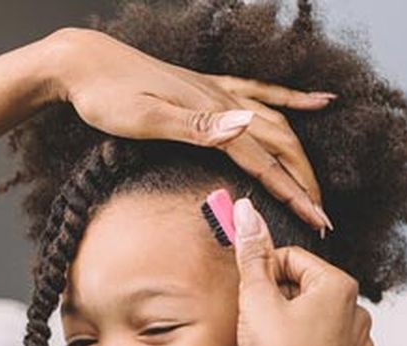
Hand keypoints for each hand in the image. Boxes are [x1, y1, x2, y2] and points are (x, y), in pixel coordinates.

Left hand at [49, 28, 334, 231]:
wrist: (84, 63)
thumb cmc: (106, 96)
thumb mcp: (146, 117)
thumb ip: (197, 126)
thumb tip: (246, 127)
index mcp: (212, 114)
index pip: (264, 161)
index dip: (293, 194)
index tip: (316, 222)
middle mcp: (222, 100)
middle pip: (279, 145)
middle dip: (304, 183)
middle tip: (322, 218)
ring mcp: (217, 92)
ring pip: (275, 124)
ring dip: (300, 156)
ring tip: (317, 186)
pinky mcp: (206, 88)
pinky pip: (261, 93)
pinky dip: (292, 100)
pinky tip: (316, 102)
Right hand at [231, 197, 371, 345]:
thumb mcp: (255, 298)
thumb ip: (252, 252)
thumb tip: (246, 211)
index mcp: (339, 286)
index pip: (292, 261)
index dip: (264, 275)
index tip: (251, 294)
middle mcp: (359, 312)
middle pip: (307, 289)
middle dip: (281, 301)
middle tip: (259, 324)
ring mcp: (361, 345)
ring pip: (319, 320)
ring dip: (296, 326)